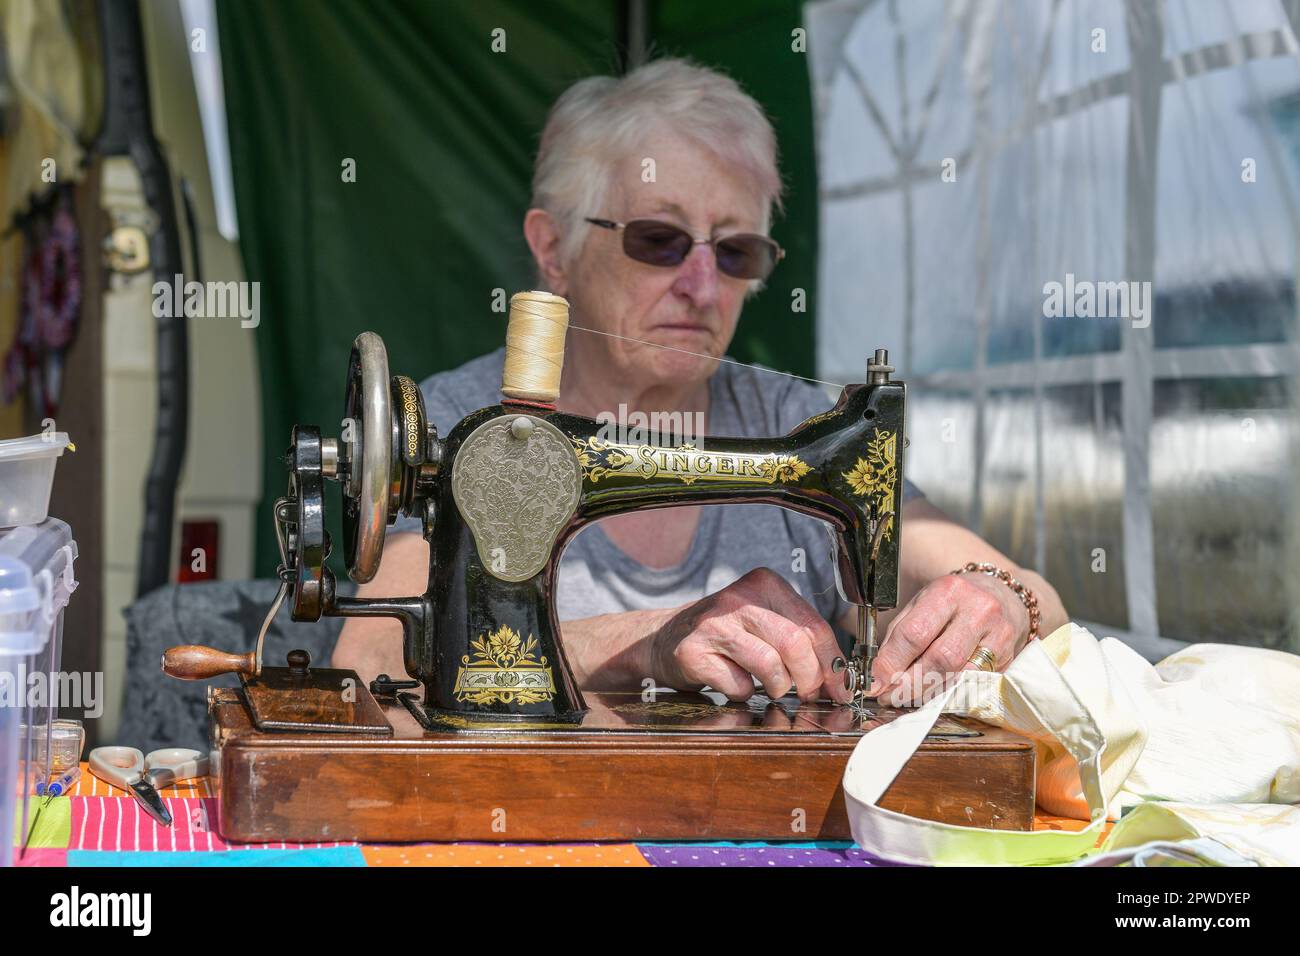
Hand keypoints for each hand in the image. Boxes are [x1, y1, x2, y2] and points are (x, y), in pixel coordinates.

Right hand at [649, 568, 850, 703]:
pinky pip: (738, 684)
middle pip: (795, 645)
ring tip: (772, 688)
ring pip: (770, 666)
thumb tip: (838, 678)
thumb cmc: (727, 634)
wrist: (666, 638)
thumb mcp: (765, 620)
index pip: (813, 625)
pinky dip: (744, 693)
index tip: (841, 687)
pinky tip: (735, 683)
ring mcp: (713, 624)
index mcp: (764, 584)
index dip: (833, 663)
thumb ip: (800, 639)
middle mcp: (738, 599)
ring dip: (778, 688)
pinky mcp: (693, 652)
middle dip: (810, 679)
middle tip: (809, 694)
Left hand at [869, 572, 1029, 705]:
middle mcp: (977, 610)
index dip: (891, 662)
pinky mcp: (1009, 656)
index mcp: (948, 592)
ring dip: (928, 692)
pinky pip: (975, 683)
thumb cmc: (953, 603)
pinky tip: (935, 692)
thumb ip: (899, 635)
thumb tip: (879, 673)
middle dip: (909, 683)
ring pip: (959, 676)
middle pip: (940, 658)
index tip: (875, 681)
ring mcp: (998, 635)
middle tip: (889, 695)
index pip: (914, 633)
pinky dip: (950, 692)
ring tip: (908, 695)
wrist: (1003, 596)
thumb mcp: (922, 604)